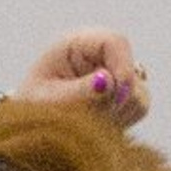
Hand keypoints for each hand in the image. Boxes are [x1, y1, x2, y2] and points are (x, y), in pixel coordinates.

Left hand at [14, 30, 148, 126]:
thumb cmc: (32, 112)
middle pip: (132, 70)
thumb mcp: (48, 103)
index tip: (116, 97)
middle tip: (94, 118)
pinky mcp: (121, 94)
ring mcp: (113, 74)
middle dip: (119, 99)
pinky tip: (100, 124)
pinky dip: (123, 120)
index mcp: (75, 45)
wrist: (31, 128)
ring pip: (139, 93)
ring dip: (120, 113)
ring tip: (91, 123)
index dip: (122, 67)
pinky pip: (137, 108)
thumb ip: (78, 93)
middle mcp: (98, 55)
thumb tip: (107, 81)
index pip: (115, 42)